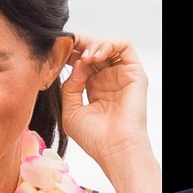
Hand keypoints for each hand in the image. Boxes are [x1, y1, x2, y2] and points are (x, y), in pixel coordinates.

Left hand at [61, 33, 149, 168]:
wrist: (115, 149)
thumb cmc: (94, 138)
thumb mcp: (71, 110)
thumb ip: (70, 85)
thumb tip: (78, 63)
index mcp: (94, 88)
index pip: (82, 62)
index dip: (70, 54)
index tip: (58, 51)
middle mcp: (109, 79)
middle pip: (94, 50)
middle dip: (80, 44)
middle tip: (68, 44)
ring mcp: (122, 75)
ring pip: (109, 45)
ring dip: (94, 44)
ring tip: (85, 56)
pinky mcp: (134, 73)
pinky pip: (125, 47)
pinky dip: (109, 44)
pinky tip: (95, 56)